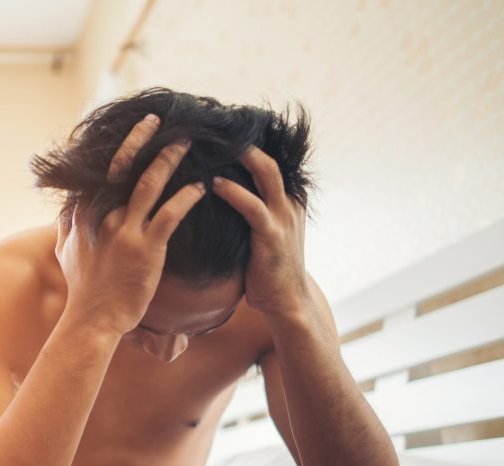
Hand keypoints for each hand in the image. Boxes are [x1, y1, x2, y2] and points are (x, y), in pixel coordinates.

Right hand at [57, 114, 205, 334]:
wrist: (93, 320)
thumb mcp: (65, 252)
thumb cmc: (83, 288)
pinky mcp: (146, 249)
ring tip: (185, 143)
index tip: (130, 130)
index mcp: (84, 213)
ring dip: (168, 160)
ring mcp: (124, 231)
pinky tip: (201, 187)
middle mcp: (102, 216)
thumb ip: (66, 225)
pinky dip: (187, 197)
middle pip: (123, 166)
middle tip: (157, 120)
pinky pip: (170, 214)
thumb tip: (65, 207)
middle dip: (140, 139)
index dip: (115, 146)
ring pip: (148, 184)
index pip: (99, 169)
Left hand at [211, 145, 309, 318]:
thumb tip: (215, 194)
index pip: (269, 161)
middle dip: (245, 139)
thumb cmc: (266, 270)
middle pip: (269, 158)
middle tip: (216, 124)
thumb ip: (247, 212)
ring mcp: (283, 217)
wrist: (287, 303)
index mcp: (287, 199)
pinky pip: (252, 206)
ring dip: (242, 155)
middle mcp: (289, 202)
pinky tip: (214, 183)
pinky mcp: (272, 236)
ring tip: (214, 142)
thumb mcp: (260, 233)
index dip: (248, 143)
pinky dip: (233, 192)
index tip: (222, 129)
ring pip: (266, 173)